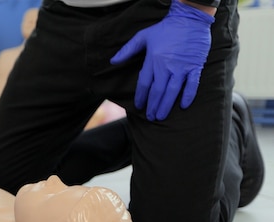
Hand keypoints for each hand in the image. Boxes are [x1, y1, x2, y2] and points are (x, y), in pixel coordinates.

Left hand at [110, 0, 214, 120]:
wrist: (189, 19)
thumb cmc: (165, 28)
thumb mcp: (143, 36)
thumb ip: (127, 50)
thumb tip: (112, 61)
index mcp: (153, 60)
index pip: (144, 83)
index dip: (140, 96)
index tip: (138, 106)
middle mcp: (167, 66)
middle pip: (158, 91)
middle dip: (153, 105)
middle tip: (150, 117)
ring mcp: (182, 67)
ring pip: (173, 91)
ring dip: (166, 105)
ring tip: (161, 116)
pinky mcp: (195, 66)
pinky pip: (192, 84)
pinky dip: (188, 96)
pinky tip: (184, 106)